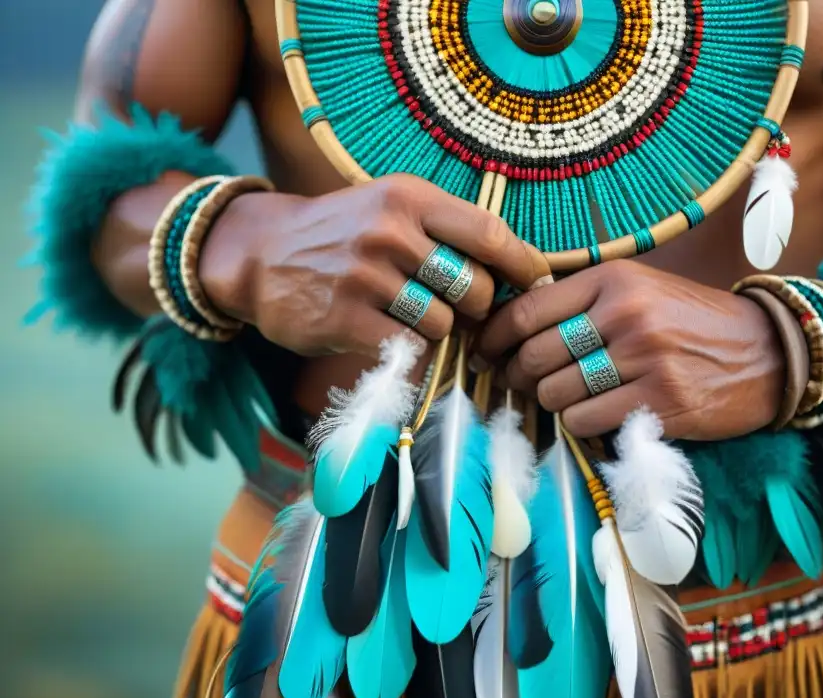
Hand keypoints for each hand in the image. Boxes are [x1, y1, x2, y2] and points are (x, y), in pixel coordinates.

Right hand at [198, 174, 546, 356]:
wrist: (259, 253)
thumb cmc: (343, 235)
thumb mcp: (391, 208)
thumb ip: (447, 232)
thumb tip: (518, 273)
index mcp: (409, 198)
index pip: (490, 234)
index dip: (524, 266)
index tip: (538, 286)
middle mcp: (389, 230)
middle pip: (476, 288)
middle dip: (476, 309)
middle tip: (456, 309)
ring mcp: (365, 274)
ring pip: (444, 323)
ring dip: (437, 330)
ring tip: (407, 315)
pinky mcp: (344, 317)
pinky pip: (407, 348)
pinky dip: (407, 350)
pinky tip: (385, 333)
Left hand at [476, 260, 785, 439]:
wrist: (768, 351)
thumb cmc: (693, 322)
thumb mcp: (641, 289)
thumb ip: (583, 300)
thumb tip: (512, 326)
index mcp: (614, 279)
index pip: (528, 309)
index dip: (495, 337)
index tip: (485, 352)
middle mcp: (627, 313)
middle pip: (535, 355)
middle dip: (517, 376)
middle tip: (519, 385)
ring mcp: (645, 359)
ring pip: (556, 393)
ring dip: (551, 404)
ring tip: (567, 399)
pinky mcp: (661, 402)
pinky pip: (586, 421)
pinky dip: (580, 425)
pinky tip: (596, 416)